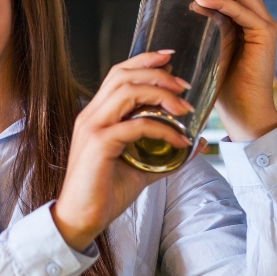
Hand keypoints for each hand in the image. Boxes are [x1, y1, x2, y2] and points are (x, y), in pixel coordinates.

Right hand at [52, 52, 206, 250]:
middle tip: (184, 85)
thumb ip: (165, 153)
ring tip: (184, 108)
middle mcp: (91, 115)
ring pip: (127, 91)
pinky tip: (180, 141)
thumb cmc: (104, 193)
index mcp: (96, 115)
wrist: (80, 219)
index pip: (118, 74)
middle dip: (157, 73)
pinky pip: (136, 125)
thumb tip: (196, 143)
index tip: (169, 57)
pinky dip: (162, 129)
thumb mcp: (141, 167)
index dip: (144, 60)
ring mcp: (92, 127)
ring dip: (161, 94)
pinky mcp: (99, 144)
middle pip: (123, 75)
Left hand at [185, 0, 276, 141]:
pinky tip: (200, 0)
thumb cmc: (223, 81)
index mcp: (250, 14)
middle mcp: (261, 15)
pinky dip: (220, 2)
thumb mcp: (212, 44)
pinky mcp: (265, 35)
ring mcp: (265, 24)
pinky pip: (241, 11)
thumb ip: (208, 22)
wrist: (241, 109)